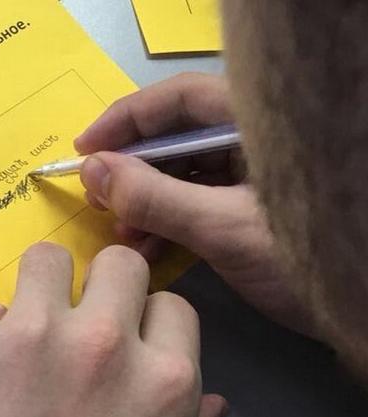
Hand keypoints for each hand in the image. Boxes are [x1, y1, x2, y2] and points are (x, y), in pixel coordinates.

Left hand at [0, 243, 226, 416]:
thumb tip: (217, 405)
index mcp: (164, 383)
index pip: (170, 304)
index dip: (144, 321)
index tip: (122, 340)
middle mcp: (103, 345)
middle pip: (117, 264)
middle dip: (101, 288)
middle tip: (74, 326)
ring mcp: (29, 336)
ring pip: (45, 260)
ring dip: (38, 291)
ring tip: (23, 336)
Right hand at [75, 72, 317, 338]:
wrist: (362, 311)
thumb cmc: (304, 257)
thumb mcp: (222, 227)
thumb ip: (155, 198)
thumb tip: (93, 172)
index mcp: (257, 124)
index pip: (180, 98)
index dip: (126, 119)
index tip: (85, 149)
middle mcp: (253, 142)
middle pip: (177, 137)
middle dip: (133, 170)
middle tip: (99, 199)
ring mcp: (252, 177)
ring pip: (184, 174)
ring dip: (146, 202)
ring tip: (123, 234)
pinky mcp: (251, 210)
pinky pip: (198, 203)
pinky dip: (169, 223)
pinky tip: (149, 250)